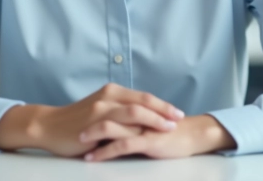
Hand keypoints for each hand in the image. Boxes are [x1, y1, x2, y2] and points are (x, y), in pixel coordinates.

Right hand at [0, 83, 183, 156]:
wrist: (49, 126)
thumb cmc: (76, 121)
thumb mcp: (101, 110)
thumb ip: (119, 112)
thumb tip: (143, 119)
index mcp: (112, 92)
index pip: (143, 96)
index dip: (162, 104)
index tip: (177, 112)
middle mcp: (108, 96)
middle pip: (143, 101)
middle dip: (164, 111)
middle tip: (179, 119)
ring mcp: (101, 108)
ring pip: (135, 111)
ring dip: (154, 120)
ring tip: (168, 129)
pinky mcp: (94, 122)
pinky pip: (119, 127)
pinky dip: (134, 132)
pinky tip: (145, 140)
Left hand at [81, 114, 235, 161]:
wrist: (192, 135)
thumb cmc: (167, 129)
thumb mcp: (144, 121)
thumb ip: (128, 118)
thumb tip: (109, 122)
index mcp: (132, 105)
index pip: (106, 105)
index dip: (88, 112)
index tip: (72, 121)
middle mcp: (135, 113)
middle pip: (103, 113)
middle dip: (83, 122)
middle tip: (70, 131)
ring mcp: (140, 126)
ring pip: (109, 127)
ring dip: (90, 135)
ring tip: (77, 143)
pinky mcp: (146, 140)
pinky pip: (121, 145)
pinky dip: (103, 151)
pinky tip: (92, 157)